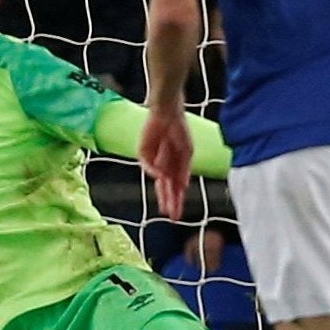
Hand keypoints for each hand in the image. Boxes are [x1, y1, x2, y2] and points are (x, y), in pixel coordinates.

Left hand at [139, 106, 193, 220]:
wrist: (168, 113)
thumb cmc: (179, 130)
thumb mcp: (187, 152)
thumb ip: (184, 169)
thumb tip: (183, 186)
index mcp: (175, 166)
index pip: (175, 187)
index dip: (177, 201)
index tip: (178, 215)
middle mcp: (164, 166)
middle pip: (166, 188)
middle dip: (170, 201)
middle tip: (172, 216)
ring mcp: (153, 161)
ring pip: (157, 181)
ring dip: (162, 194)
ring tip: (166, 207)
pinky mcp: (143, 153)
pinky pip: (148, 165)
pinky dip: (154, 171)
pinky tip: (161, 177)